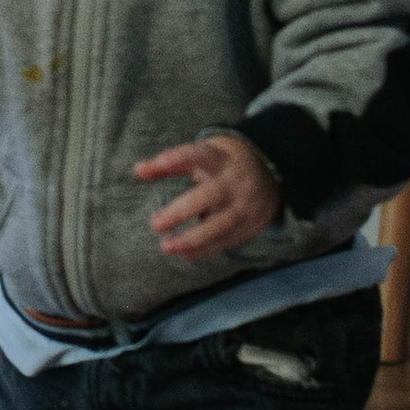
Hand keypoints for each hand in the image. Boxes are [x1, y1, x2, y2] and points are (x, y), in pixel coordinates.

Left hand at [135, 130, 280, 263]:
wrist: (272, 173)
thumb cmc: (222, 165)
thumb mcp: (202, 156)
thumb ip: (170, 164)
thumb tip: (137, 170)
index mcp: (220, 159)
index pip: (197, 156)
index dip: (175, 159)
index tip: (150, 167)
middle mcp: (234, 181)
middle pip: (208, 196)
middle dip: (181, 211)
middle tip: (155, 224)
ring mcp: (245, 205)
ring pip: (220, 225)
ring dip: (192, 239)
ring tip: (166, 246)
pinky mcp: (250, 225)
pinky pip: (227, 240)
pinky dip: (205, 249)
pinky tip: (185, 254)